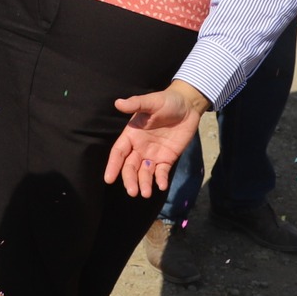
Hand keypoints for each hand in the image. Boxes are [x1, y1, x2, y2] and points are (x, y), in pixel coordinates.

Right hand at [105, 81, 211, 197]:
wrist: (188, 106)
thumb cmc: (166, 101)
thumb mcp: (151, 101)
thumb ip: (136, 104)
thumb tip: (118, 103)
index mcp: (131, 135)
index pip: (119, 153)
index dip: (113, 165)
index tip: (108, 179)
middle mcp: (139, 147)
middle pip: (130, 167)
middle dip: (130, 180)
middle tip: (133, 192)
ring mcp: (153, 154)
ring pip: (144, 173)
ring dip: (144, 183)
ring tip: (146, 193)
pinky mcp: (167, 158)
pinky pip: (162, 172)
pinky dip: (160, 180)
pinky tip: (161, 186)